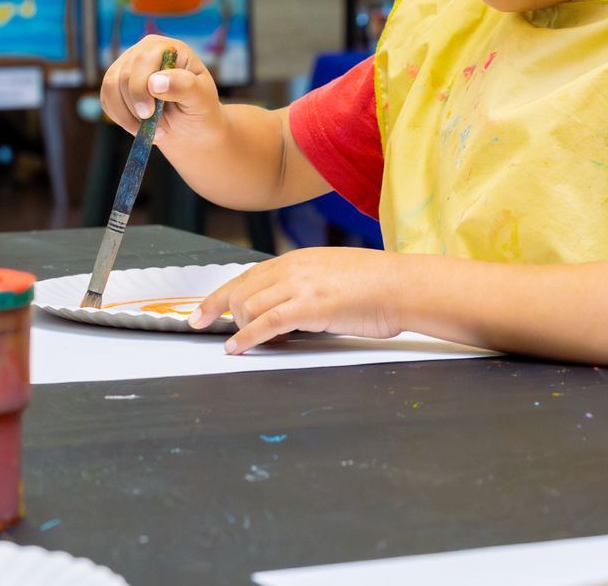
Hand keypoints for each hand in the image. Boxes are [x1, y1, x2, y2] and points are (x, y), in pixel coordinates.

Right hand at [98, 36, 222, 146]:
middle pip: (124, 75)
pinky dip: (119, 118)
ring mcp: (127, 65)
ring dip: (126, 116)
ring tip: (149, 131)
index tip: (149, 114)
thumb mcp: (201, 99)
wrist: (189, 125)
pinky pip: (106, 99)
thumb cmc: (199, 108)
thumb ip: (184, 87)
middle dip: (135, 107)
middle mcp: (144, 51)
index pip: (143, 60)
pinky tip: (138, 127)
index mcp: (167, 48)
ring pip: (109, 87)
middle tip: (155, 129)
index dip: (141, 88)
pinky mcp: (116, 82)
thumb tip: (155, 81)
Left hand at [194, 247, 407, 353]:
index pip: (248, 276)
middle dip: (219, 311)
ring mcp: (301, 285)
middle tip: (204, 328)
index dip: (221, 294)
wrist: (404, 285)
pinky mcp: (310, 306)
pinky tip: (236, 348)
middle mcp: (294, 267)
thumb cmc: (378, 285)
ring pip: (248, 305)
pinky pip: (266, 323)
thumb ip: (308, 285)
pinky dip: (245, 337)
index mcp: (299, 259)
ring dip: (236, 326)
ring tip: (237, 342)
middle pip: (240, 289)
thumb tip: (289, 307)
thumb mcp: (334, 275)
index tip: (203, 310)